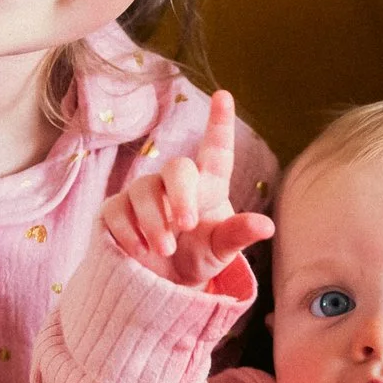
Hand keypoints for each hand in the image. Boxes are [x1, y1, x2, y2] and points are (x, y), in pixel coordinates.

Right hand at [101, 90, 272, 290]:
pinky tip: (140, 251)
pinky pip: (116, 210)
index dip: (219, 123)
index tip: (223, 96)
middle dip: (181, 195)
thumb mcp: (221, 251)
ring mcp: (143, 193)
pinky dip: (129, 231)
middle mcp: (175, 183)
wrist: (163, 286)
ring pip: (143, 190)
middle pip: (176, 168)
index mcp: (208, 186)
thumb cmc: (199, 258)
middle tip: (186, 225)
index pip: (215, 151)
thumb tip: (267, 226)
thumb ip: (239, 235)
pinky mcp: (115, 211)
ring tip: (166, 251)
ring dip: (154, 222)